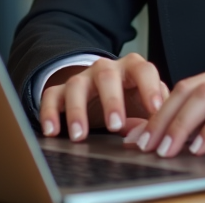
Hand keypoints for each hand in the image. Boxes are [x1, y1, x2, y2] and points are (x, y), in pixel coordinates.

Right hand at [38, 53, 168, 140]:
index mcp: (133, 68)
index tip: (155, 109)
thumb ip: (154, 116)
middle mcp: (107, 68)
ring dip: (77, 111)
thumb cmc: (132, 100)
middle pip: (108, 77)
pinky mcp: (61, 90)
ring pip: (76, 85)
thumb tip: (153, 133)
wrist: (103, 95)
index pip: (144, 70)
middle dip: (112, 101)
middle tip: (116, 126)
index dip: (150, 88)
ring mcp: (83, 78)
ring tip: (80, 136)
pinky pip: (51, 96)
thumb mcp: (145, 105)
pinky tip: (52, 131)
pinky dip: (49, 112)